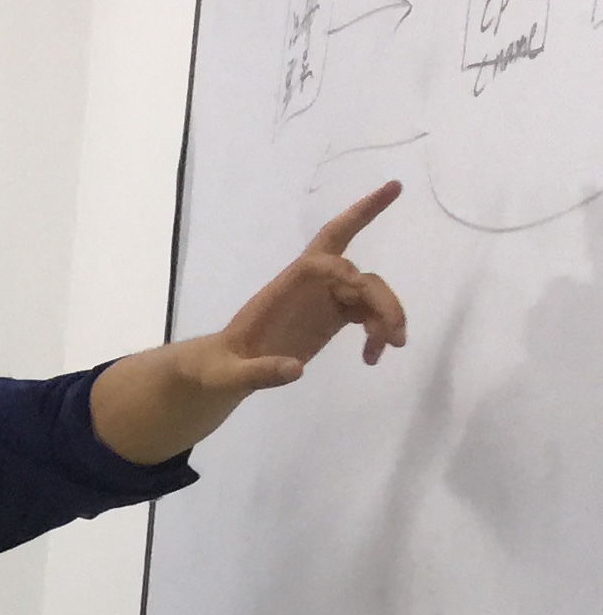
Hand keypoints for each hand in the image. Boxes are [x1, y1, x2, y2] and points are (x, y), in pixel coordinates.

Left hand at [207, 179, 409, 384]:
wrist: (223, 373)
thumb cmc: (218, 369)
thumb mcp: (226, 376)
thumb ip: (256, 374)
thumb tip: (296, 370)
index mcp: (280, 289)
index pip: (319, 261)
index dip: (343, 271)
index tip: (359, 296)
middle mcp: (306, 285)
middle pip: (346, 257)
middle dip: (371, 241)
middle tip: (396, 238)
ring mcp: (323, 298)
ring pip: (367, 290)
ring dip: (386, 313)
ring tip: (392, 346)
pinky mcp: (333, 315)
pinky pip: (367, 313)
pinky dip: (378, 331)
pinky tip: (372, 358)